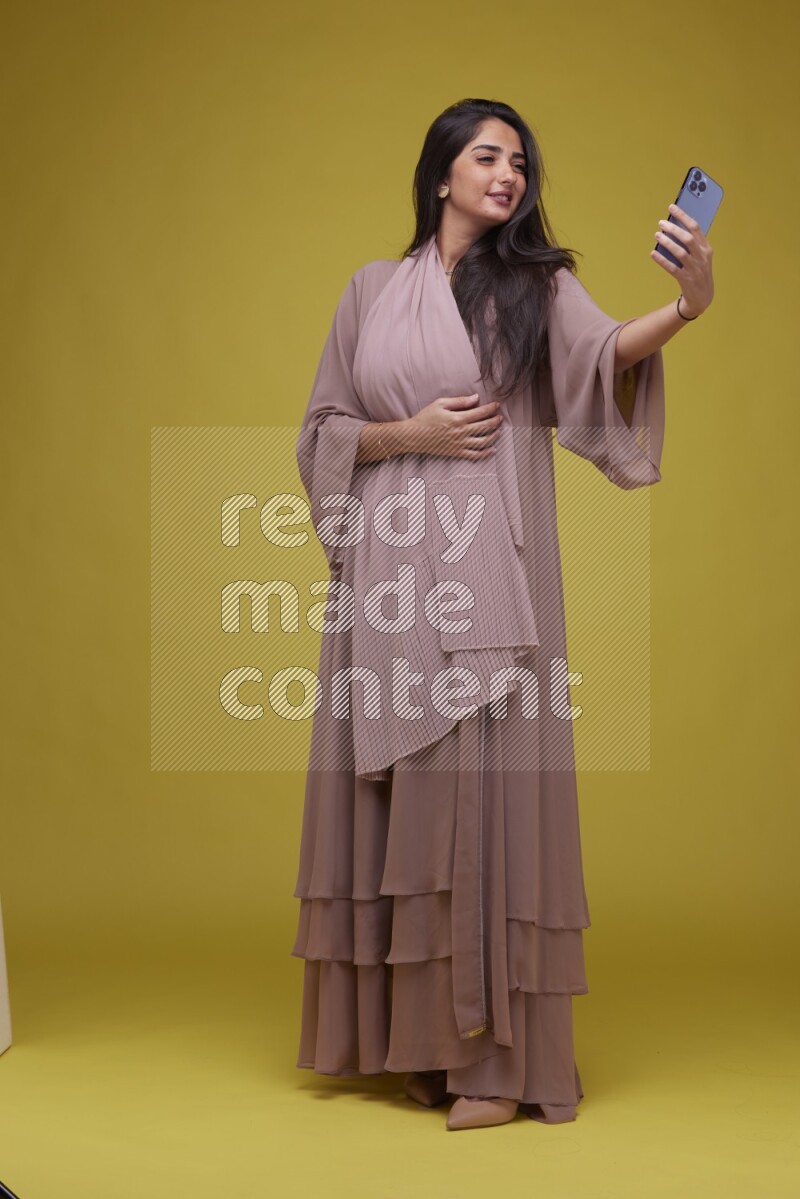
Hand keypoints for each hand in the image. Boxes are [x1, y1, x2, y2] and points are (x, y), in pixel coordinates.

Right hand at [407, 393, 502, 459]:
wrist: (414, 436)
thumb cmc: (426, 417)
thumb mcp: (441, 403)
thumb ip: (460, 401)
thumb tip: (476, 398)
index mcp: (458, 418)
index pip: (481, 412)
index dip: (491, 408)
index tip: (497, 405)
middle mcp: (461, 432)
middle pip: (485, 427)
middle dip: (495, 421)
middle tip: (500, 417)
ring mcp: (459, 444)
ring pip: (483, 442)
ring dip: (494, 436)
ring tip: (498, 431)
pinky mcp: (456, 453)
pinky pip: (475, 455)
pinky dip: (486, 453)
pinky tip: (492, 449)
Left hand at [651, 202, 714, 316]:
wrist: (702, 296)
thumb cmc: (698, 272)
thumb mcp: (699, 256)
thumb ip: (690, 244)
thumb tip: (672, 229)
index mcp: (706, 248)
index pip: (695, 228)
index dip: (683, 216)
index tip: (672, 207)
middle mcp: (702, 257)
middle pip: (688, 238)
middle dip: (674, 228)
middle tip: (661, 223)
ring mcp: (694, 269)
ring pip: (680, 253)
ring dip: (667, 243)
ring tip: (657, 235)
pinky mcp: (686, 280)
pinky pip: (672, 268)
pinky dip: (662, 260)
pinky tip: (653, 254)